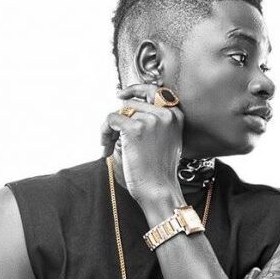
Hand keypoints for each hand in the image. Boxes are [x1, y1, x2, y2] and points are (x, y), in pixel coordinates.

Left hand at [102, 84, 184, 203]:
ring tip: (111, 146)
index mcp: (176, 116)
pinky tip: (106, 146)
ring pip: (120, 113)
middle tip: (112, 138)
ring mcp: (151, 120)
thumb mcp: (165, 140)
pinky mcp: (135, 128)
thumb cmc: (159, 171)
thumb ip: (155, 122)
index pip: (155, 90)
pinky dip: (104, 132)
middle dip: (120, 120)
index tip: (121, 95)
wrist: (159, 189)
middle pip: (132, 105)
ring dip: (111, 129)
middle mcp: (166, 114)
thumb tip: (130, 106)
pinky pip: (111, 119)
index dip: (135, 89)